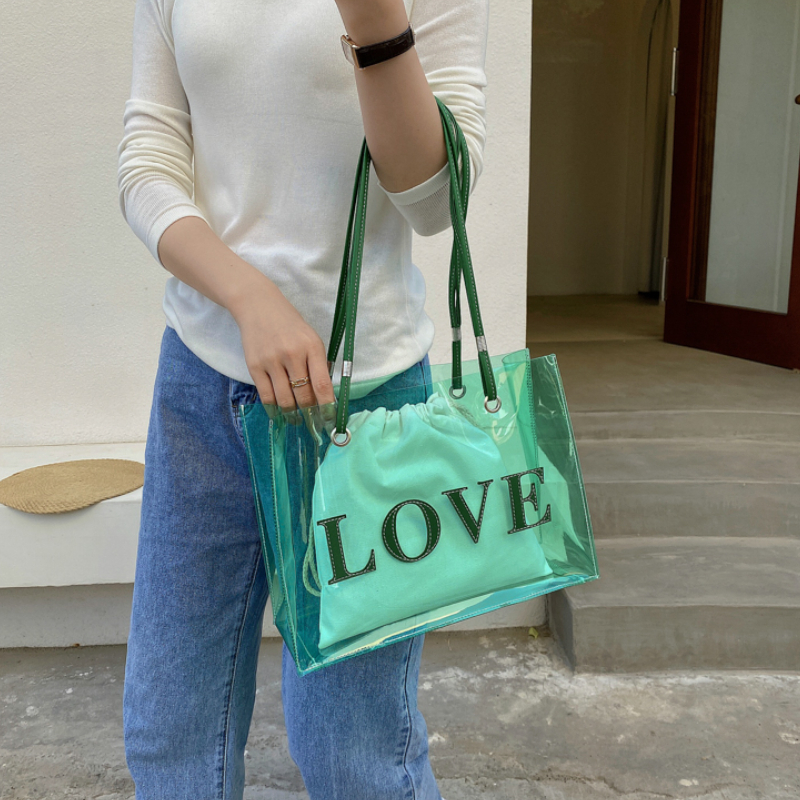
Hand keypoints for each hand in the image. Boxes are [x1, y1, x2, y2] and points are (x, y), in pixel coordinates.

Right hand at [228, 274, 335, 413]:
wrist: (258, 307)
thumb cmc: (290, 325)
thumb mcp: (311, 338)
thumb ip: (318, 364)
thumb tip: (324, 396)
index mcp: (312, 347)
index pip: (322, 384)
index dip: (327, 406)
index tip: (330, 419)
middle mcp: (292, 354)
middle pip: (303, 395)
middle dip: (309, 412)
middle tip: (312, 421)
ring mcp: (272, 360)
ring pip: (284, 399)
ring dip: (292, 413)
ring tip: (296, 419)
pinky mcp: (254, 366)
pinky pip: (266, 395)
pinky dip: (273, 408)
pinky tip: (279, 413)